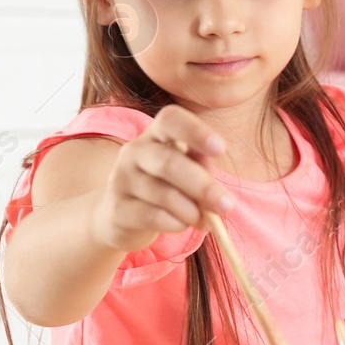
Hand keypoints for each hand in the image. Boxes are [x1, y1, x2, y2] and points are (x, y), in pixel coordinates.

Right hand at [90, 105, 230, 252]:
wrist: (123, 215)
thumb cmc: (168, 186)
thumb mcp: (190, 173)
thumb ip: (202, 170)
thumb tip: (212, 181)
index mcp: (158, 134)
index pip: (171, 120)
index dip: (196, 132)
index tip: (221, 149)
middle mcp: (134, 151)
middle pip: (168, 162)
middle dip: (203, 186)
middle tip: (226, 206)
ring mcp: (122, 178)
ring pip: (163, 194)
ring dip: (192, 211)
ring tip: (204, 220)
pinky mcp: (117, 208)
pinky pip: (152, 216)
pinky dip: (175, 224)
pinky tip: (181, 225)